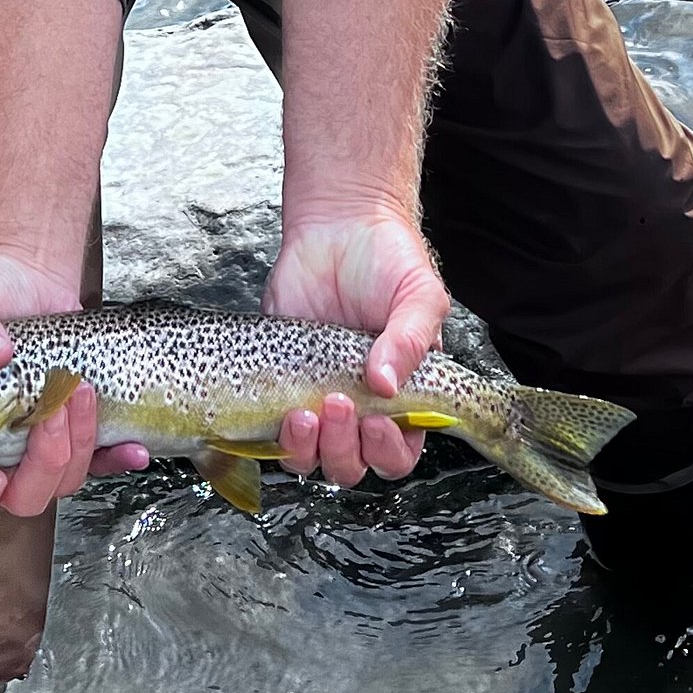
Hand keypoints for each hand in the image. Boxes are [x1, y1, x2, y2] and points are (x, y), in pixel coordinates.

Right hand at [0, 249, 148, 525]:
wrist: (29, 276)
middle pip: (17, 497)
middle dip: (41, 465)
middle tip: (50, 413)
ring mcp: (34, 444)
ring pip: (61, 481)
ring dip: (77, 445)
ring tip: (79, 391)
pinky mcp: (73, 431)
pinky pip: (99, 464)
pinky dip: (116, 459)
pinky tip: (132, 447)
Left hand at [262, 209, 449, 486]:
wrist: (339, 227)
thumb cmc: (389, 262)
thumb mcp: (419, 296)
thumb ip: (412, 340)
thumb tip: (386, 385)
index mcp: (402, 400)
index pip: (398, 454)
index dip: (388, 451)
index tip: (378, 419)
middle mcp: (359, 410)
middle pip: (352, 465)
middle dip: (343, 448)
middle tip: (336, 404)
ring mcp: (316, 401)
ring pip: (311, 459)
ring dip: (308, 449)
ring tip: (304, 413)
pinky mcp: (278, 388)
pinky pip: (273, 434)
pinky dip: (277, 435)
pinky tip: (284, 409)